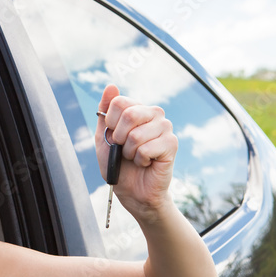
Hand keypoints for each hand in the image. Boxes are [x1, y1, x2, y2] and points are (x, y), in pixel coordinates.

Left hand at [95, 84, 176, 219]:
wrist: (131, 191)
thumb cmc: (117, 164)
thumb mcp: (103, 137)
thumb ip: (104, 112)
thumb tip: (111, 85)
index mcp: (137, 109)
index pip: (119, 102)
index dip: (110, 123)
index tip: (114, 136)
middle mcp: (154, 114)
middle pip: (129, 114)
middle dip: (119, 138)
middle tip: (124, 149)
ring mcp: (165, 127)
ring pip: (137, 134)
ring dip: (129, 152)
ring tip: (135, 157)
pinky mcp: (172, 144)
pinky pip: (147, 148)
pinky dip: (140, 160)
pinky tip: (146, 163)